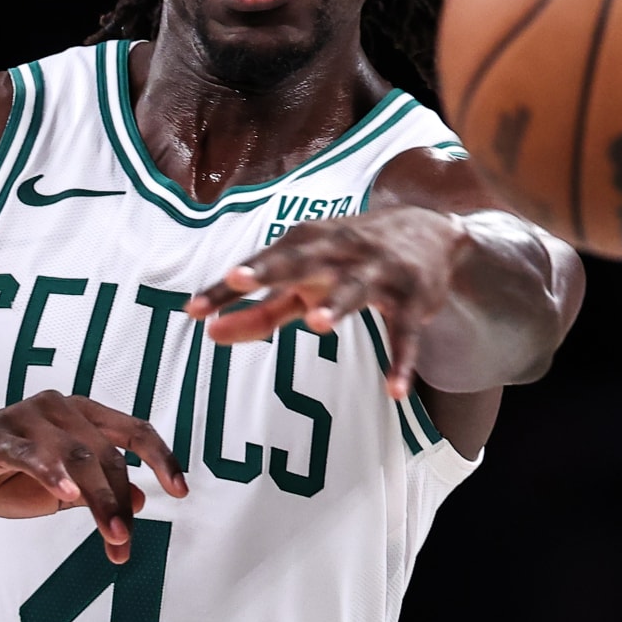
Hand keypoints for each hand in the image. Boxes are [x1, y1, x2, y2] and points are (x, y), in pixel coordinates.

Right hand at [0, 391, 188, 563]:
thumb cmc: (0, 476)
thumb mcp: (59, 490)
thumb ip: (96, 490)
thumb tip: (141, 499)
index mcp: (78, 415)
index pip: (132, 430)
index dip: (162, 457)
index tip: (180, 491)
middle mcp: (58, 409)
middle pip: (107, 453)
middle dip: (121, 501)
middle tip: (125, 542)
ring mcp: (26, 419)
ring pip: (77, 455)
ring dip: (99, 498)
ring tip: (111, 534)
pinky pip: (30, 453)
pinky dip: (52, 472)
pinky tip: (67, 493)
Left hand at [183, 207, 469, 399]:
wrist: (429, 231)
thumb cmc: (350, 258)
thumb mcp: (305, 278)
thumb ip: (261, 308)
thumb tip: (208, 333)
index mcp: (307, 245)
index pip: (260, 268)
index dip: (226, 289)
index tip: (192, 310)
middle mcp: (339, 253)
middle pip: (299, 262)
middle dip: (269, 268)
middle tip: (239, 279)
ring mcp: (377, 275)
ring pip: (353, 290)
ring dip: (335, 304)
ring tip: (316, 324)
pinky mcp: (412, 301)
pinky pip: (404, 334)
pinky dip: (401, 361)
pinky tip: (394, 391)